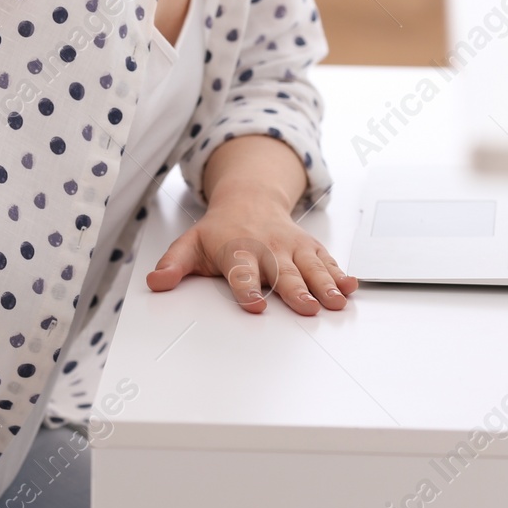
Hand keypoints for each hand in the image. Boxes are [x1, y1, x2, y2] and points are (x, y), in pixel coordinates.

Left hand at [145, 187, 356, 314]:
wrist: (249, 199)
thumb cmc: (220, 231)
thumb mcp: (190, 244)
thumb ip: (174, 264)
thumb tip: (155, 282)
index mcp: (237, 252)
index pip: (241, 274)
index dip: (247, 290)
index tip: (256, 305)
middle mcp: (267, 249)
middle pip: (283, 273)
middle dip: (297, 291)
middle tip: (309, 308)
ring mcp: (291, 247)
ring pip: (310, 267)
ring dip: (324, 284)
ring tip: (335, 302)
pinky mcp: (308, 247)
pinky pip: (326, 260)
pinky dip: (340, 273)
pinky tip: (351, 286)